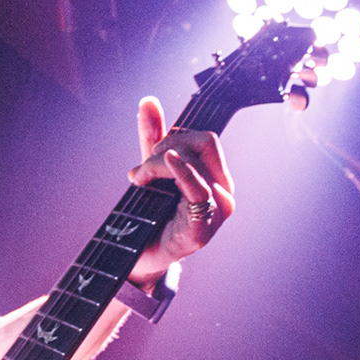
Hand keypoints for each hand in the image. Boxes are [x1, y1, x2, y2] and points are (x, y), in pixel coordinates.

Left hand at [126, 96, 234, 281]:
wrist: (135, 259)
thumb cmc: (146, 216)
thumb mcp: (150, 170)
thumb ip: (152, 137)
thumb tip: (147, 100)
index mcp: (217, 178)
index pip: (206, 139)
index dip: (176, 138)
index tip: (150, 153)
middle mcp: (224, 193)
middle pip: (204, 145)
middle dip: (167, 148)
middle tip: (141, 170)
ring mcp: (217, 213)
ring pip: (193, 165)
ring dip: (157, 166)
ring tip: (138, 181)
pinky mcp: (203, 230)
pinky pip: (197, 191)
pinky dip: (180, 172)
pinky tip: (165, 162)